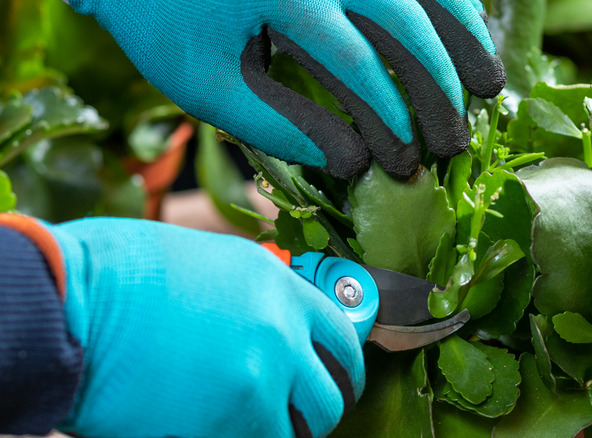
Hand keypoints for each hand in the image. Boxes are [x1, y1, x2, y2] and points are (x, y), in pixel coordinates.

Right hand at [45, 218, 362, 436]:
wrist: (73, 302)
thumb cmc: (129, 271)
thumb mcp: (216, 262)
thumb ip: (263, 295)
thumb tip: (285, 321)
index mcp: (281, 291)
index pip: (343, 339)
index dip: (344, 365)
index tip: (338, 377)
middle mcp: (279, 339)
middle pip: (329, 398)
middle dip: (318, 409)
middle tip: (298, 412)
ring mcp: (253, 388)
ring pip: (296, 433)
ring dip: (281, 431)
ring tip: (254, 422)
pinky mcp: (221, 429)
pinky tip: (217, 426)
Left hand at [69, 0, 505, 178]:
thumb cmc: (162, 22)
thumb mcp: (204, 84)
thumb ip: (279, 125)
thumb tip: (352, 163)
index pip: (355, 61)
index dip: (389, 117)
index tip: (407, 162)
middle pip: (403, 17)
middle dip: (439, 86)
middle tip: (457, 141)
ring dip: (462, 33)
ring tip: (490, 84)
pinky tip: (468, 27)